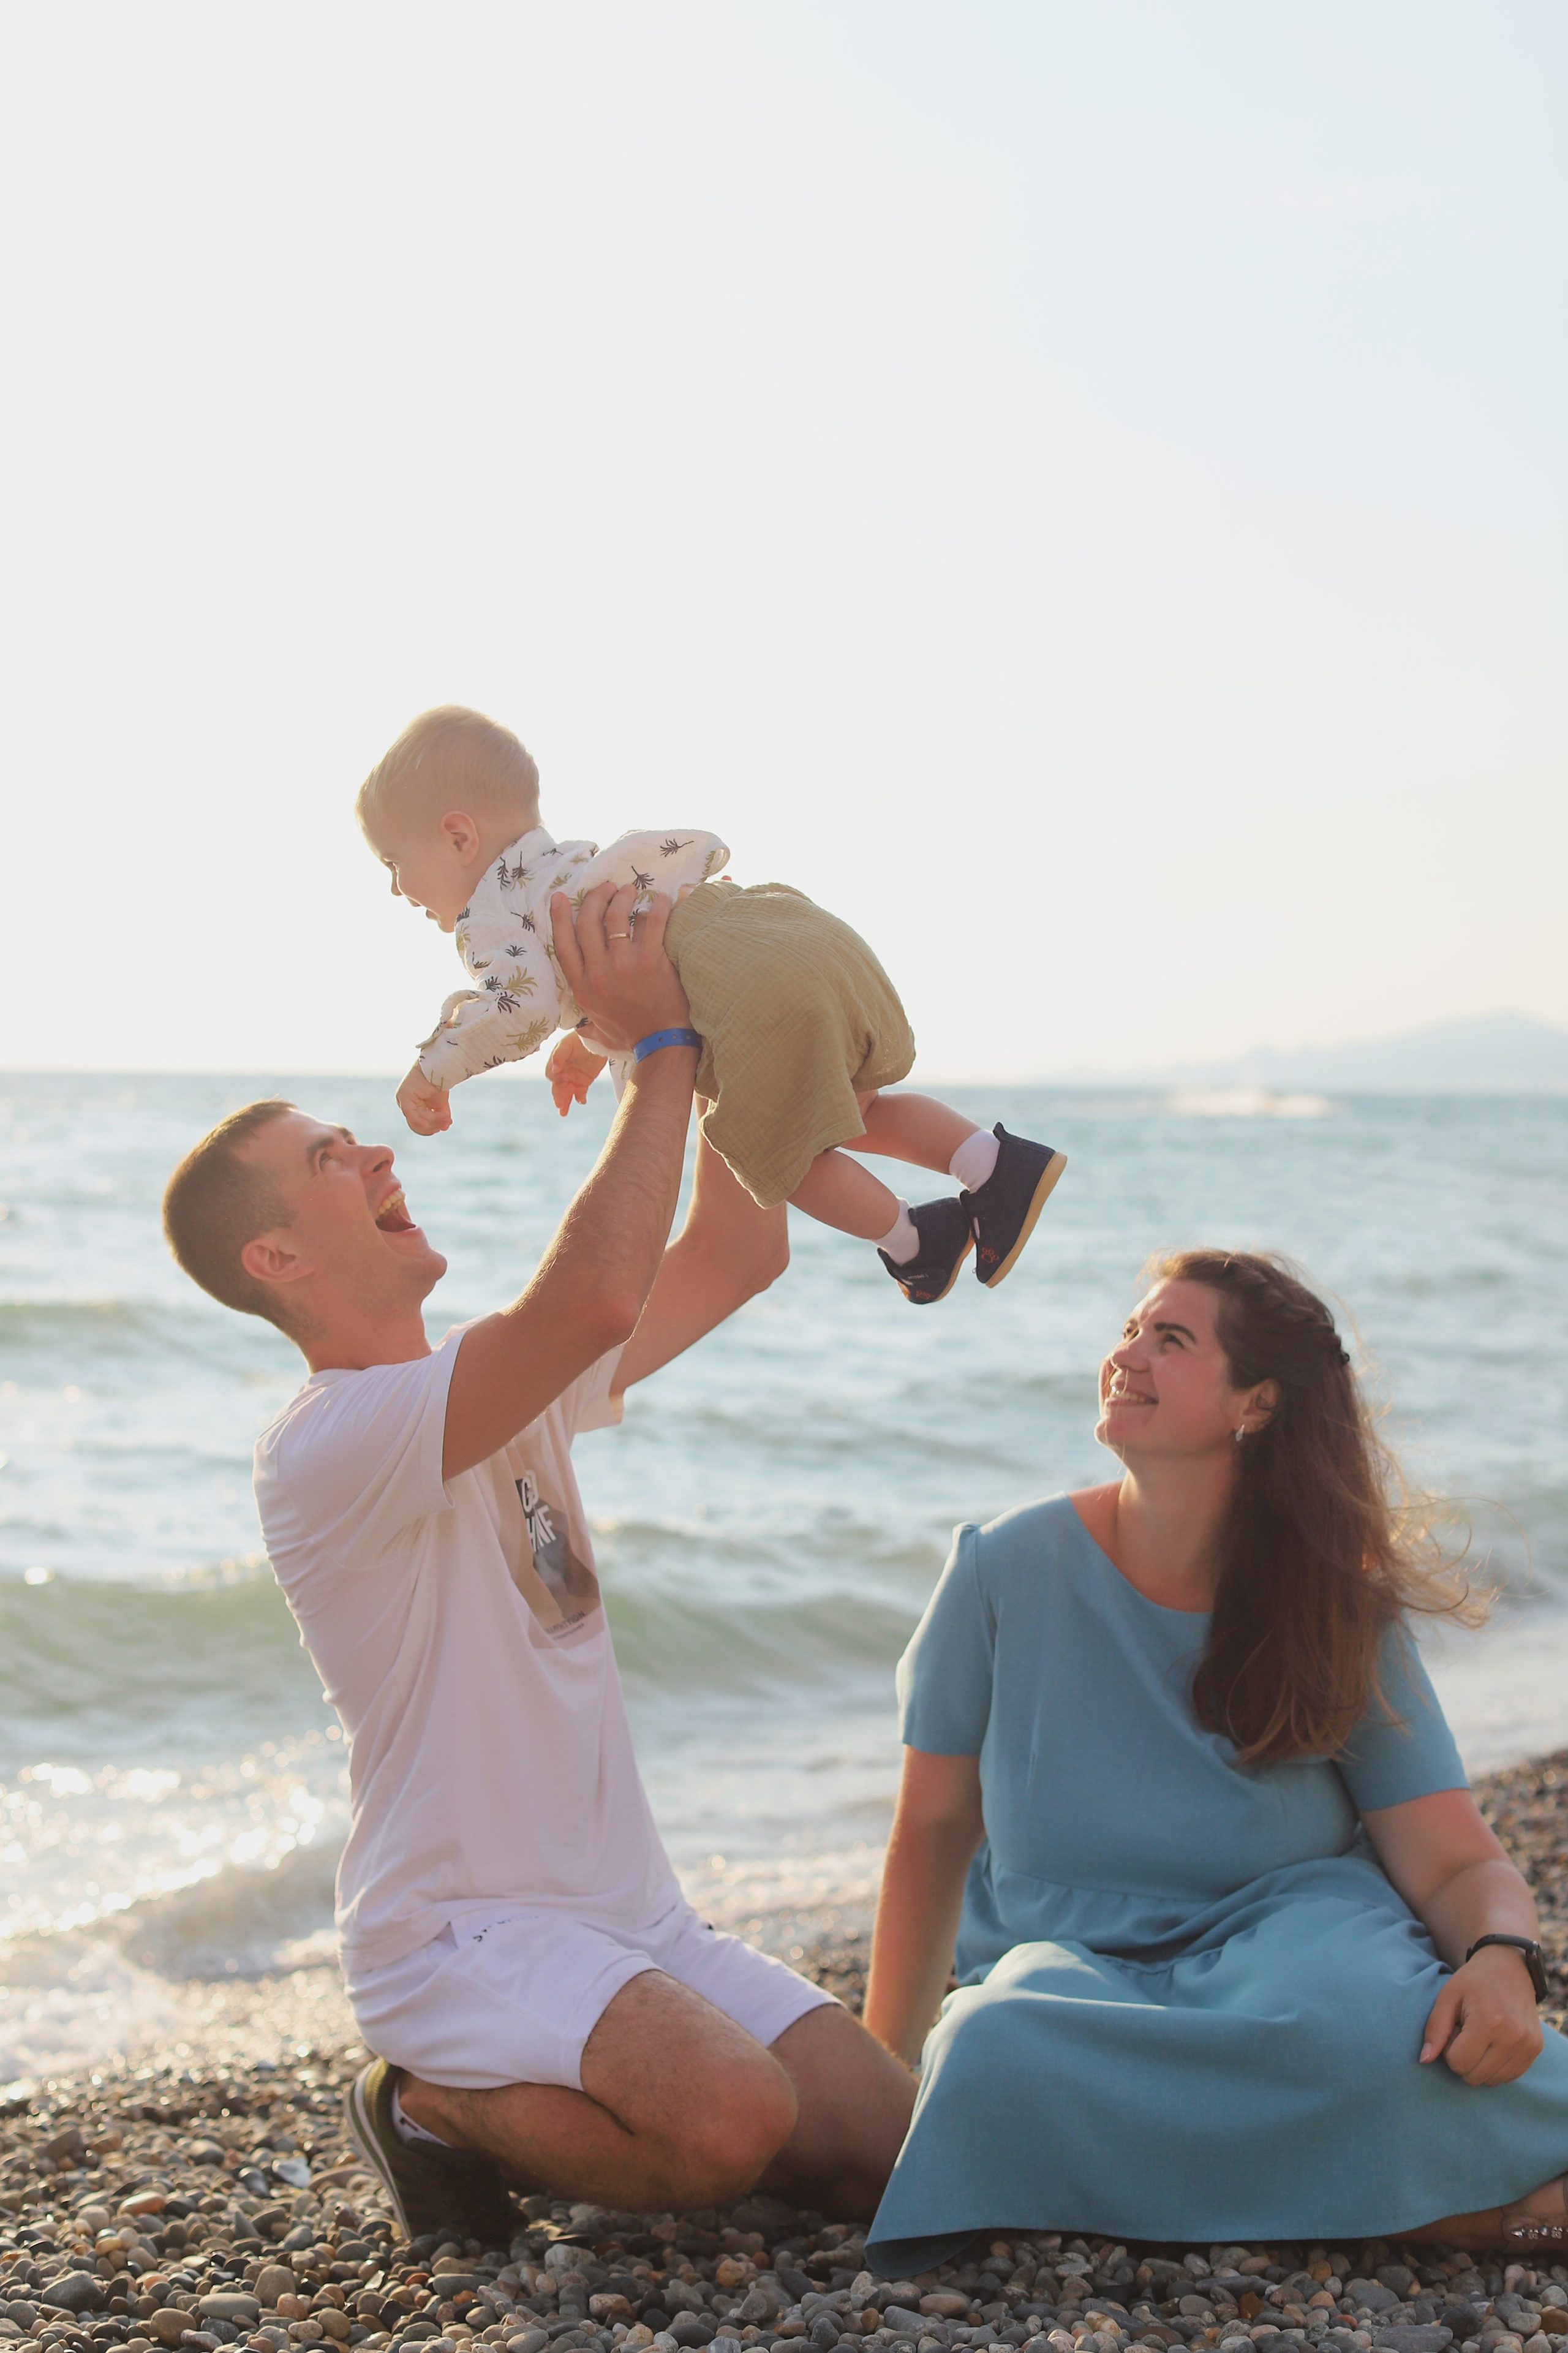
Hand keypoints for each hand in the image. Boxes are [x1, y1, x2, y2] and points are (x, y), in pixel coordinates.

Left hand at [396, 1063, 451, 1135]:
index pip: (418, 1123)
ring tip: (446, 1118)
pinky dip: (419, 1121)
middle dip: (433, 1125)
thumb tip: (444, 1128)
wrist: (439, 1065)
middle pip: (417, 1124)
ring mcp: (402, 1100)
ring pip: (417, 1120)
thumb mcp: (440, 1102)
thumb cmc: (438, 1081)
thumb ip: (440, 1115)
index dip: (432, 1127)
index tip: (445, 1125)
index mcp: (411, 1105)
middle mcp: (404, 1103)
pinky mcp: (404, 1096)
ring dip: (433, 1121)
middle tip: (446, 1123)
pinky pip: (411, 1114)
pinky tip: (427, 1125)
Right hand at [545, 1029, 608, 1117]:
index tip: (558, 1078)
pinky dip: (580, 1098)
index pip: (551, 1075)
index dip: (554, 1078)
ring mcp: (573, 1078)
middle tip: (560, 1106)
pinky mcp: (584, 1082)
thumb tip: (555, 1069)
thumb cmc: (578, 1039)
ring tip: (563, 1113)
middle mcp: (563, 1073)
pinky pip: (580, 1093)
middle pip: (558, 1088)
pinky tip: (582, 1101)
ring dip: (566, 1102)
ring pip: (567, 1094)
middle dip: (558, 1097)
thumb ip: (559, 1056)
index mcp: (556, 1064)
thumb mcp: (566, 1044)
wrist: (596, 1038)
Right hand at [549, 879, 689, 1056]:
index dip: (559, 917)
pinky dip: (657, 905)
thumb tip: (574, 993)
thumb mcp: (594, 1022)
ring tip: (630, 890)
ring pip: (617, 916)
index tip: (560, 896)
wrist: (662, 1043)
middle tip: (608, 887)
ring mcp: (625, 966)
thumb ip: (584, 1001)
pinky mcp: (652, 961)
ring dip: (623, 896)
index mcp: (582, 987)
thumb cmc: (630, 1033)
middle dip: (596, 897)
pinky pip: (652, 921)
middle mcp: (599, 974)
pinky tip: (661, 900)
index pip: (562, 944)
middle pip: (588, 922)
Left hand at [1420, 1943, 1544, 2083]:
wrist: (1510, 1967)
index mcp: (1489, 2022)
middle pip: (1475, 2076)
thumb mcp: (1447, 1996)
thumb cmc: (1473, 1981)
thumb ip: (1434, 2029)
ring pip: (1492, 2081)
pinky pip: (1509, 2076)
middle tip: (1465, 2033)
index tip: (1453, 2030)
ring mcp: (1528, 2045)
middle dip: (1463, 2059)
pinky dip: (1496, 2066)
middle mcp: (1513, 2037)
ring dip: (1480, 2064)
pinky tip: (1493, 2043)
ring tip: (1480, 2037)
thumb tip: (1424, 2060)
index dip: (1449, 2050)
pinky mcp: (1535, 2049)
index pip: (1459, 2063)